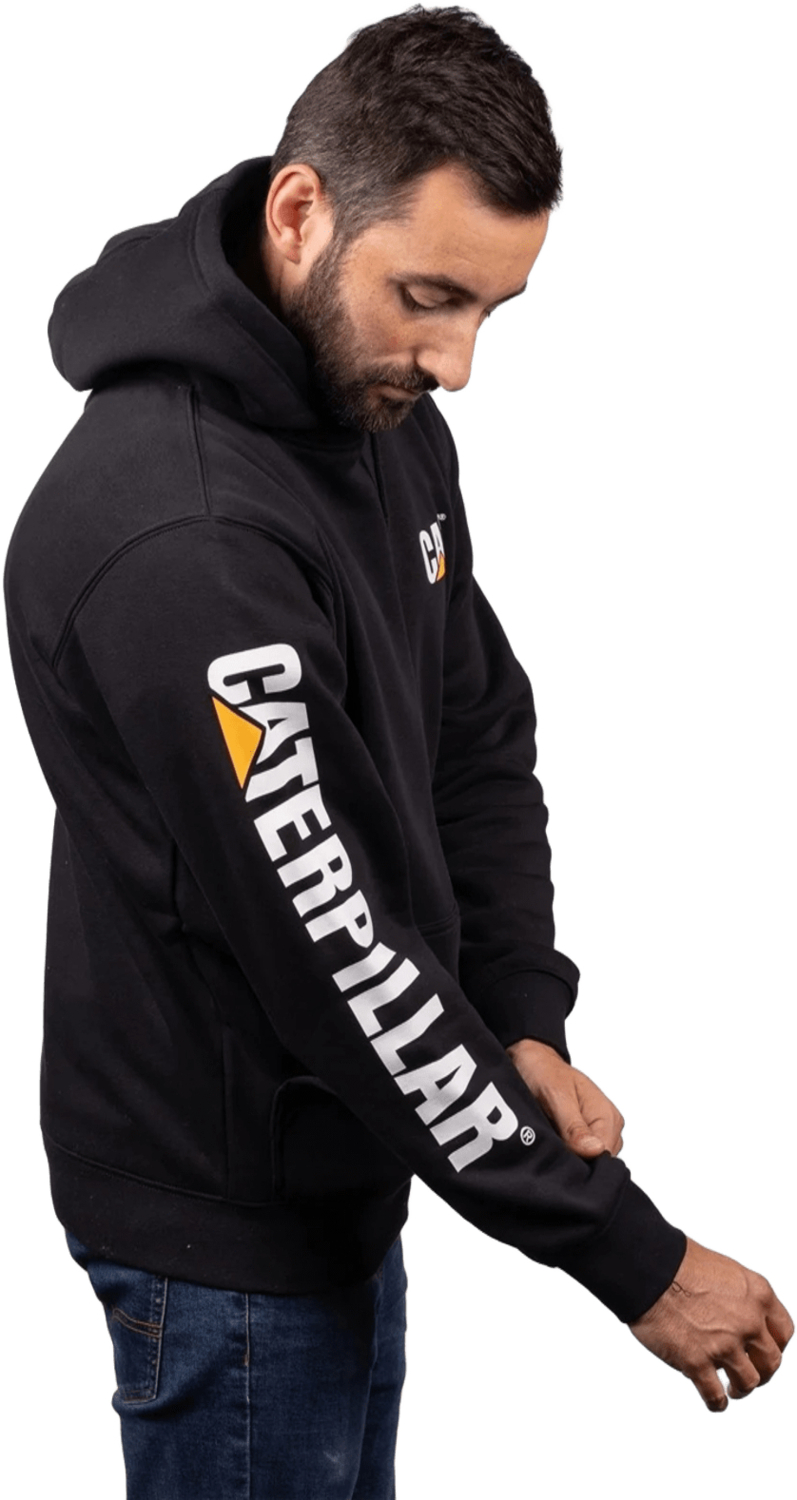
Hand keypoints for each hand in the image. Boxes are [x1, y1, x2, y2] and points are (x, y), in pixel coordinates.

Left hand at [505, 1038, 622, 1156]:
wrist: (532, 1061)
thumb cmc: (544, 1072)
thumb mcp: (556, 1096)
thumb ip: (574, 1127)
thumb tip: (596, 1151)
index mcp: (608, 1117)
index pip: (604, 1158)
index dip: (581, 1162)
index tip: (559, 1153)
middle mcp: (608, 1127)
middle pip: (597, 1163)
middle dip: (573, 1160)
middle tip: (550, 1144)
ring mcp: (597, 1132)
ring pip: (586, 1161)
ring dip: (567, 1156)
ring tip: (549, 1138)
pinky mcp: (583, 1136)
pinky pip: (577, 1154)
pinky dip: (564, 1151)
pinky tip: (551, 1141)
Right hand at [629, 1236, 792, 1410]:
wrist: (648, 1268)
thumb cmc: (677, 1262)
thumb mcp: (724, 1270)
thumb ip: (739, 1297)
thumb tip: (736, 1316)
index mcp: (757, 1294)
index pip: (783, 1331)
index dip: (776, 1345)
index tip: (766, 1351)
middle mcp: (748, 1321)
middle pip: (770, 1361)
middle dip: (762, 1371)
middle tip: (753, 1373)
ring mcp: (724, 1345)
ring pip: (748, 1382)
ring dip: (742, 1389)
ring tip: (733, 1389)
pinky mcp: (697, 1363)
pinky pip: (715, 1395)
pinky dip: (717, 1403)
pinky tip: (715, 1401)